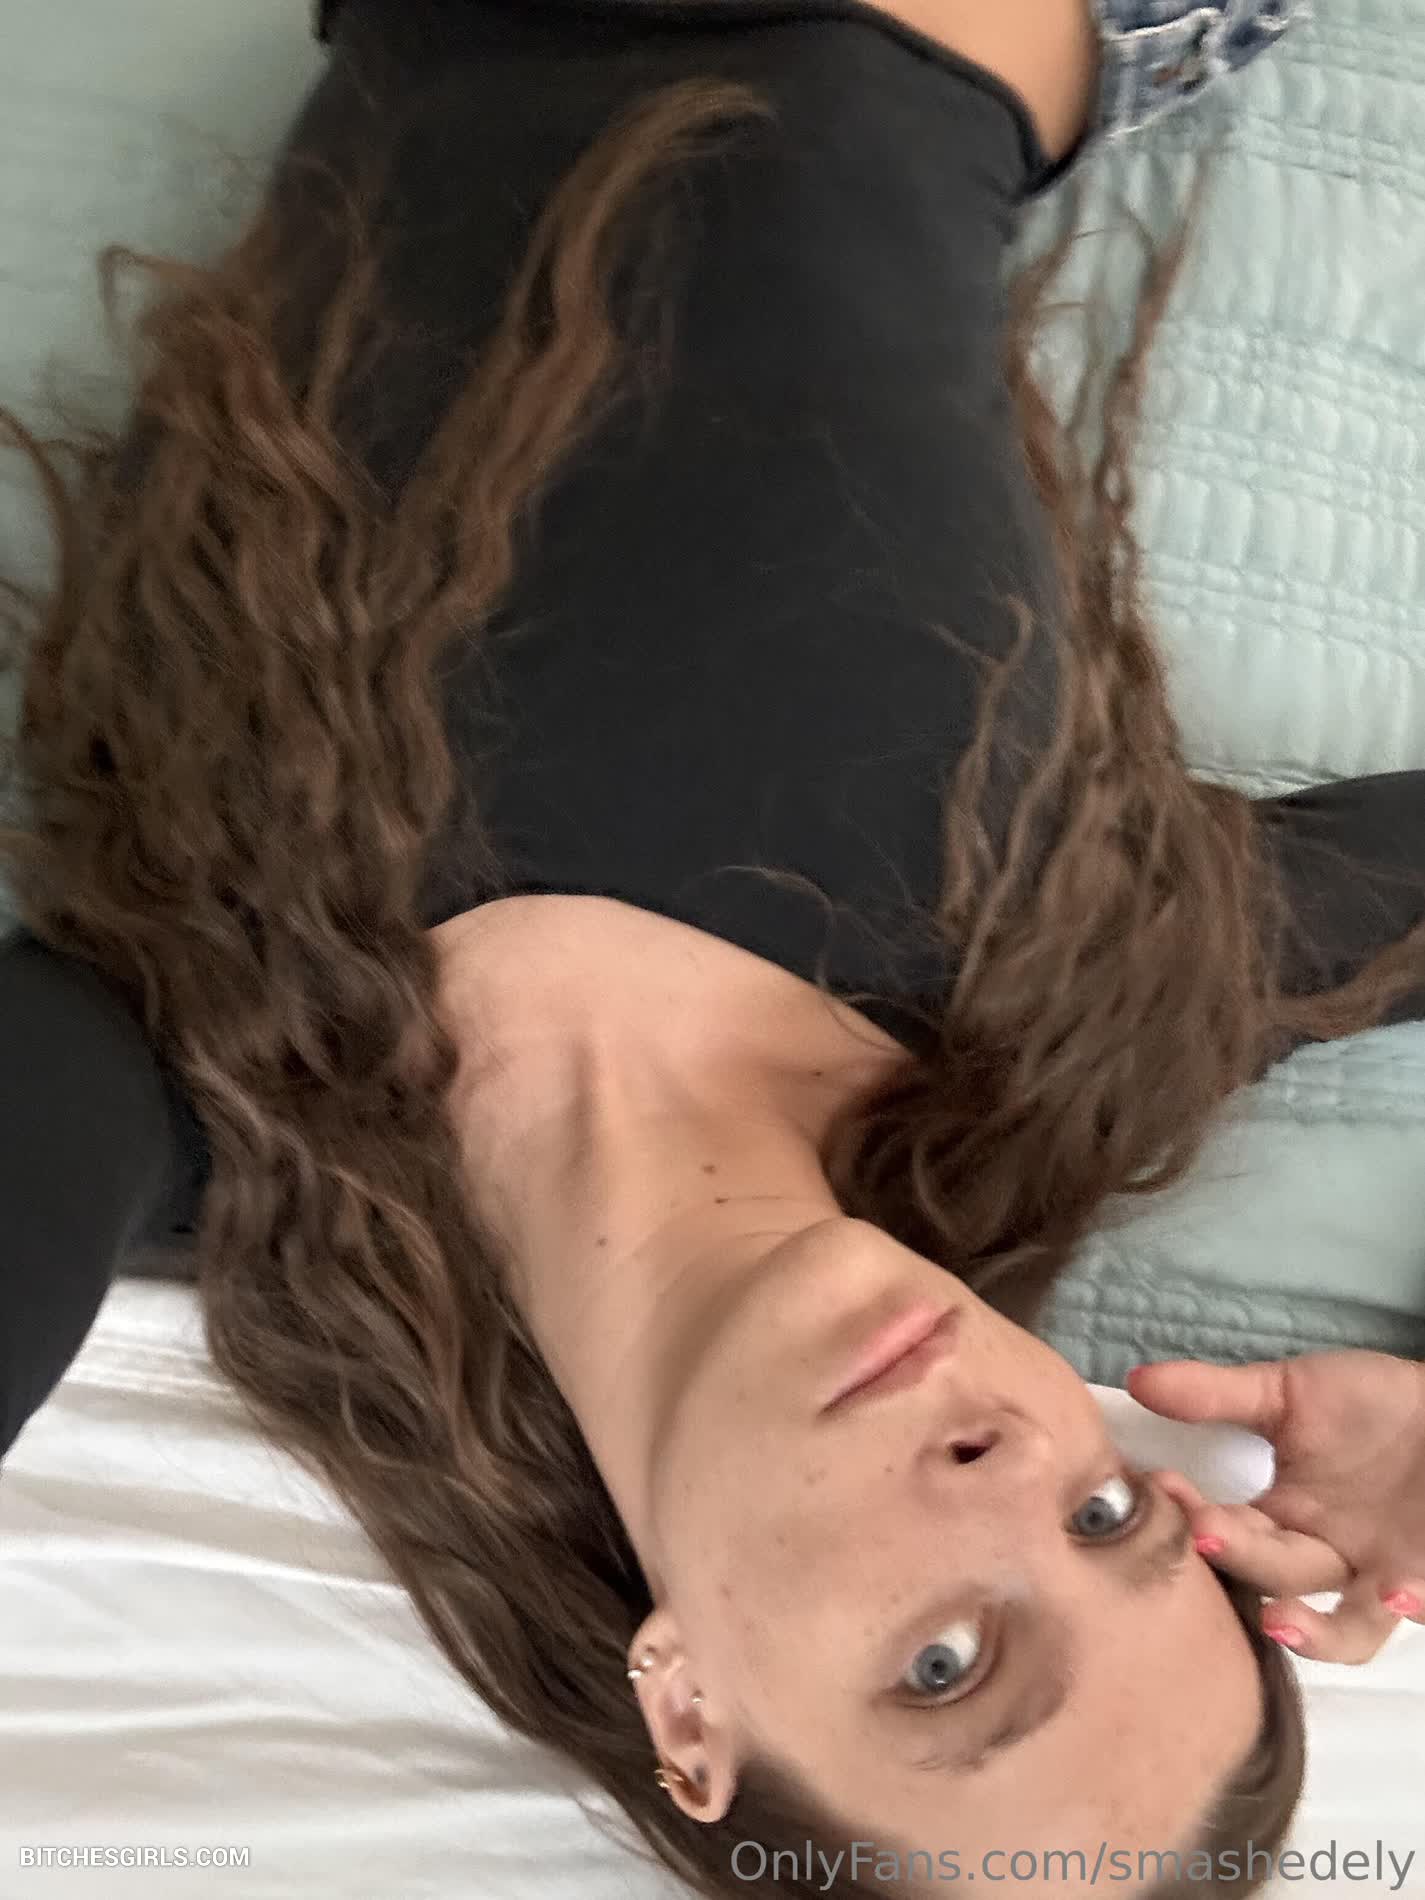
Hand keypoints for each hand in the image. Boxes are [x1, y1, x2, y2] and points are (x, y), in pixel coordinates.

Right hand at [1127, 1352, 1424, 1665]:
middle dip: (1238, 1557)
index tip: (1159, 1485)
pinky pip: (1416, 1602)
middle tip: (1207, 1533)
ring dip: (1315, 1634)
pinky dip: (1410, 1603)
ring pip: (1347, 1631)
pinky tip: (1396, 1593)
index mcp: (1280, 1521)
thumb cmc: (1373, 1405)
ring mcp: (1380, 1576)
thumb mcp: (1289, 1392)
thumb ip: (1216, 1393)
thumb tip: (1137, 1380)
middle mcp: (1326, 1560)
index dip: (1193, 1516)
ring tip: (1283, 1623)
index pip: (1223, 1533)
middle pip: (1273, 1575)